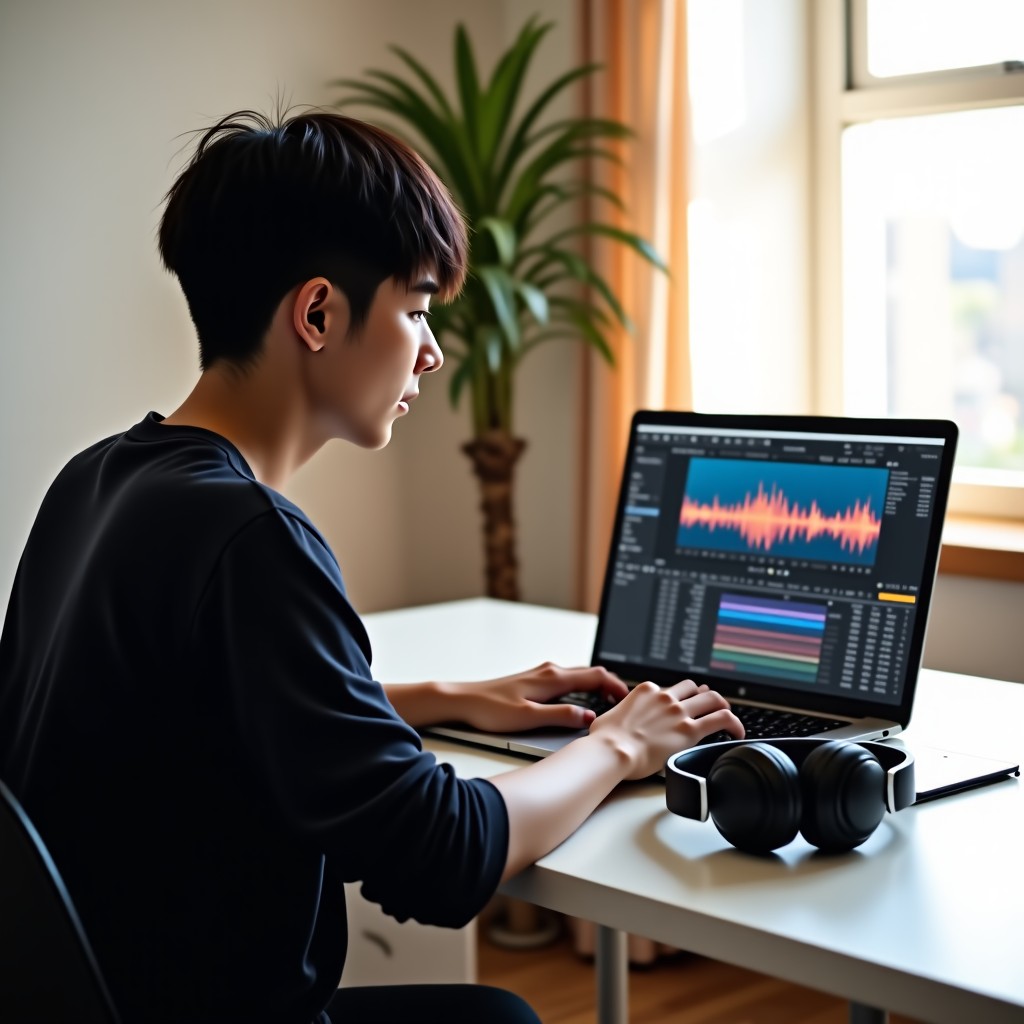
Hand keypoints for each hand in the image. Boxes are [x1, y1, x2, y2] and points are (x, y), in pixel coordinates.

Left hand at [439, 662, 629, 732]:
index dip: (617, 687)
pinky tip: (581, 704)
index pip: (596, 675)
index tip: (629, 701)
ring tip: (608, 707)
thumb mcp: (528, 717)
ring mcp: (542, 675)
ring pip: (579, 677)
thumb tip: (588, 718)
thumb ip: (560, 716)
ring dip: (597, 689)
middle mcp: (550, 671)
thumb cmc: (491, 708)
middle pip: (591, 673)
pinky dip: (582, 690)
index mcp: (553, 678)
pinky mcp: (535, 681)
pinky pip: (568, 682)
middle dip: (611, 687)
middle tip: (624, 706)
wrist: (464, 700)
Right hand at [588, 679, 743, 779]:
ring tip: (727, 717)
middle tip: (709, 707)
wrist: (613, 750)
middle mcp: (665, 698)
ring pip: (712, 698)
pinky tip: (737, 732)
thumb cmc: (606, 739)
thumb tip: (611, 722)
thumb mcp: (608, 717)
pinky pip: (722, 719)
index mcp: (646, 691)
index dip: (679, 697)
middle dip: (702, 696)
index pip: (670, 689)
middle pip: (694, 688)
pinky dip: (734, 724)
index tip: (681, 706)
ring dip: (722, 705)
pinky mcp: (690, 730)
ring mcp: (679, 712)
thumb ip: (617, 715)